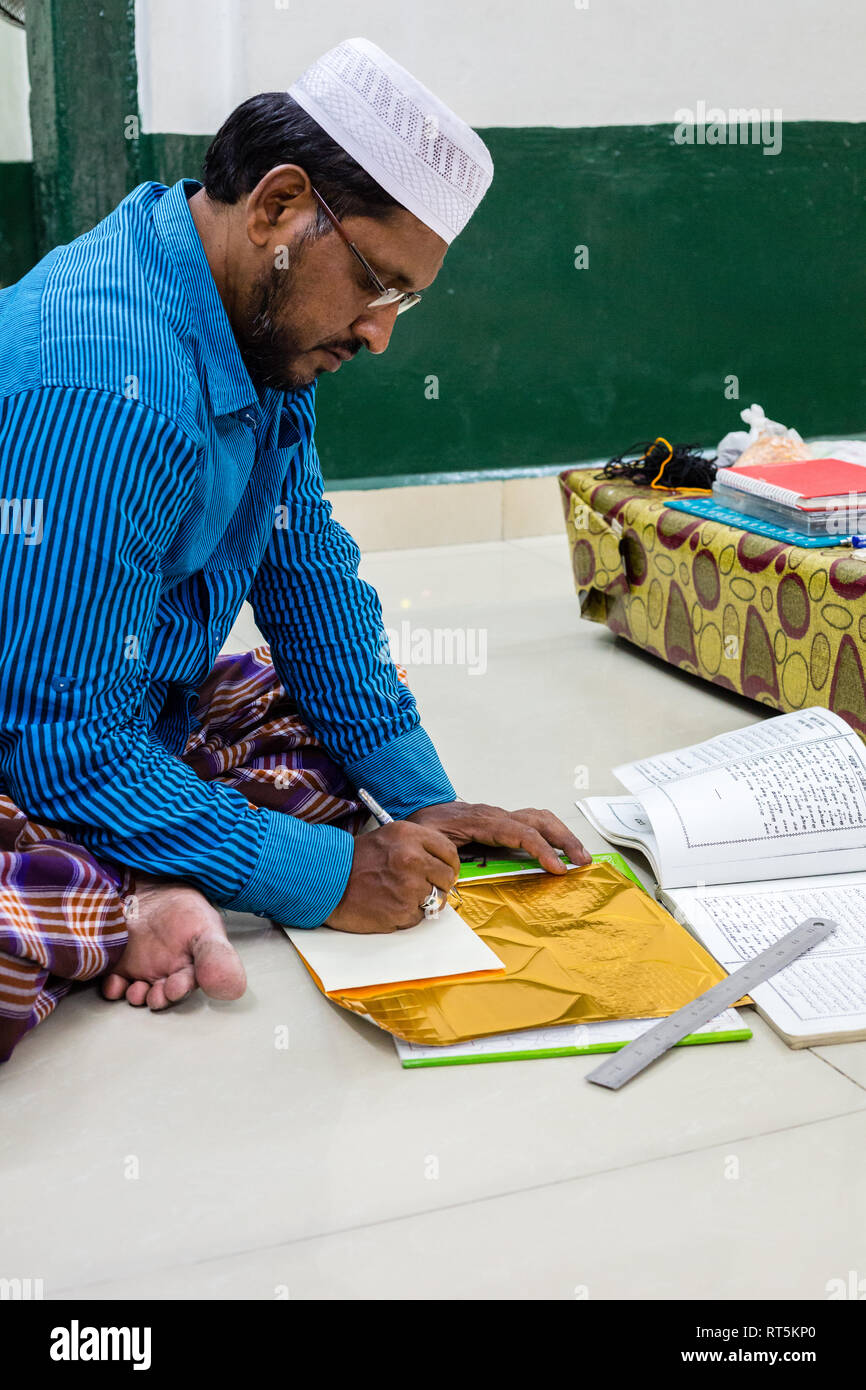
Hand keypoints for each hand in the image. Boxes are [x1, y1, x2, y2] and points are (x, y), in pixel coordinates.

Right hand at [324, 820, 461, 933]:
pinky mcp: (403, 910)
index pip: (448, 851)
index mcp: (410, 836)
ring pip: (436, 898)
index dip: (450, 864)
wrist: (328, 881)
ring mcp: (409, 886)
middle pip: (447, 876)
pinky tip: (390, 905)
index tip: (446, 870)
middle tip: (425, 887)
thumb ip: (417, 846)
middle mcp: (413, 858)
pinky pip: (419, 916)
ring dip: (423, 900)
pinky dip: (408, 914)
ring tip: (401, 895)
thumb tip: (442, 863)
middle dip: (439, 884)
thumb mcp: (388, 838)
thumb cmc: (353, 861)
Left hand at [405, 801, 591, 873]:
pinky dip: (552, 834)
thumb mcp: (430, 842)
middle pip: (539, 820)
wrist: (420, 808)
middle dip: (564, 840)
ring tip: (579, 856)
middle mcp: (497, 815)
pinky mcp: (503, 822)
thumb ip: (445, 856)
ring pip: (540, 818)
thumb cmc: (425, 826)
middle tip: (582, 861)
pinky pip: (533, 823)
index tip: (558, 869)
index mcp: (482, 821)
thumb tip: (459, 875)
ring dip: (563, 835)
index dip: (542, 850)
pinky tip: (560, 849)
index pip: (521, 833)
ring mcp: (502, 816)